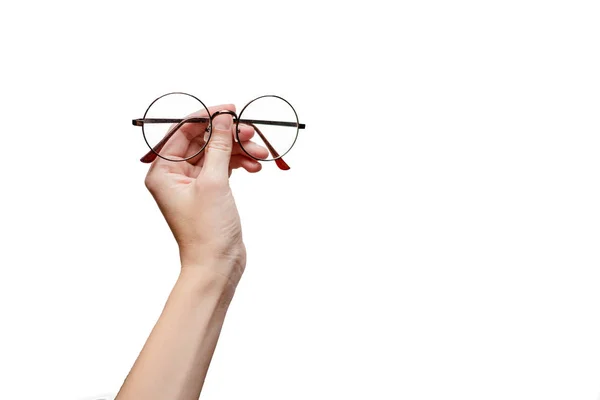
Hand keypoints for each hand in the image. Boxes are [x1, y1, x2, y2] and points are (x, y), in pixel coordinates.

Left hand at [143, 104, 267, 284]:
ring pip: (216, 154)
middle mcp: (174, 175)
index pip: (182, 131)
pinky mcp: (209, 192)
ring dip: (238, 151)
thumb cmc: (207, 231)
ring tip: (260, 154)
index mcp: (163, 171)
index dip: (207, 117)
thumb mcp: (214, 182)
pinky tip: (254, 166)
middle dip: (228, 136)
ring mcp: (192, 184)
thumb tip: (222, 117)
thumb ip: (218, 146)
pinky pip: (223, 167)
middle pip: (202, 141)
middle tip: (251, 133)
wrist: (216, 265)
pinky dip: (238, 164)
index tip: (230, 109)